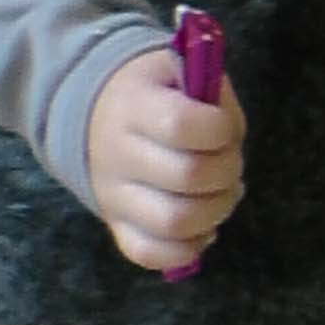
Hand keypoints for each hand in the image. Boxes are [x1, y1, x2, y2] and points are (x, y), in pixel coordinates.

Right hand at [85, 42, 246, 274]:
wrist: (94, 113)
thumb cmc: (155, 92)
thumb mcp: (181, 70)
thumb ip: (214, 97)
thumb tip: (230, 138)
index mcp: (133, 105)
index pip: (180, 125)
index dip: (218, 130)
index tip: (223, 128)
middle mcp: (116, 153)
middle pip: (187, 177)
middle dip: (227, 172)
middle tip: (229, 163)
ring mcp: (113, 196)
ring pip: (174, 222)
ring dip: (216, 212)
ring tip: (222, 195)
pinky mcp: (115, 227)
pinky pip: (150, 253)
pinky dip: (188, 248)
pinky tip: (202, 226)